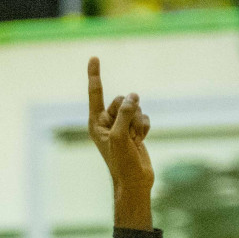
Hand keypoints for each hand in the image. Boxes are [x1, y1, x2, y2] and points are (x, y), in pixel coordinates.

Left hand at [87, 56, 153, 194]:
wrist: (134, 180)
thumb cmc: (121, 162)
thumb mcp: (119, 135)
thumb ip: (124, 112)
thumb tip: (133, 95)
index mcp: (96, 123)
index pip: (95, 94)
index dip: (95, 75)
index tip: (94, 57)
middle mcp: (107, 122)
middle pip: (121, 99)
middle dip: (129, 112)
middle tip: (128, 132)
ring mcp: (121, 125)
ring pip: (135, 108)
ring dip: (138, 122)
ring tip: (134, 140)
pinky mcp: (134, 129)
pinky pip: (144, 116)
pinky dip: (145, 127)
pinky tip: (141, 141)